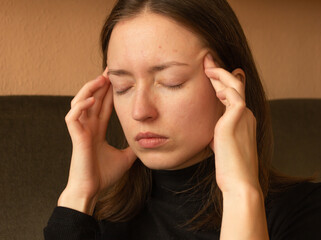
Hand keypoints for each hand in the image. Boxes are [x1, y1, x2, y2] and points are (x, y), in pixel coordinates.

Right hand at [58, 70, 136, 213]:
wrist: (91, 190)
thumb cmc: (103, 175)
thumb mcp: (125, 158)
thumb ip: (132, 148)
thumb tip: (146, 143)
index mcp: (97, 130)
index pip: (103, 105)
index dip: (109, 92)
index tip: (118, 79)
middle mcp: (88, 127)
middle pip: (94, 99)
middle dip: (101, 83)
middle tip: (111, 68)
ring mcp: (81, 130)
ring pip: (80, 102)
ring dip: (89, 89)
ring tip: (101, 79)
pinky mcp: (75, 137)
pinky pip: (73, 116)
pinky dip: (81, 106)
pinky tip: (92, 100)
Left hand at [204, 54, 259, 194]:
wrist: (240, 182)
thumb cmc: (230, 167)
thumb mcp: (222, 145)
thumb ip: (219, 134)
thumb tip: (211, 133)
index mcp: (242, 120)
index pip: (234, 94)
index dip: (223, 81)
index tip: (211, 72)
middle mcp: (246, 115)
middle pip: (236, 84)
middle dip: (221, 71)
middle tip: (208, 59)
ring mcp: (243, 116)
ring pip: (236, 85)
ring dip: (221, 74)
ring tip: (207, 65)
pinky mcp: (237, 119)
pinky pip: (234, 96)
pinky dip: (225, 88)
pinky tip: (215, 89)